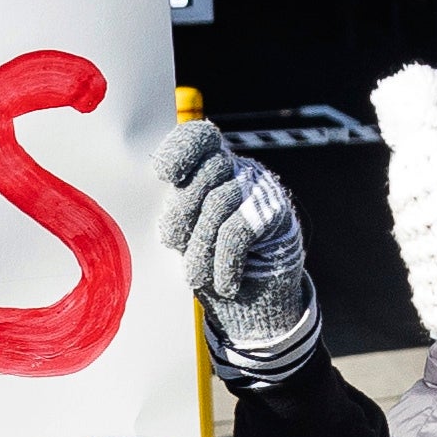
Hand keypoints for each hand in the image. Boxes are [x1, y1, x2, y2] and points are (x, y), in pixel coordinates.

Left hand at [149, 120, 324, 386]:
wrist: (260, 297)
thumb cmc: (212, 262)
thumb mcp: (188, 236)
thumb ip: (176, 218)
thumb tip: (165, 226)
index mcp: (208, 167)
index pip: (197, 139)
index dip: (180, 148)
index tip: (162, 172)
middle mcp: (236, 170)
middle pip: (205, 173)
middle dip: (182, 213)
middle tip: (172, 244)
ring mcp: (258, 189)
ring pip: (219, 204)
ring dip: (200, 248)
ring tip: (194, 278)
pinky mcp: (274, 214)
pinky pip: (239, 230)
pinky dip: (225, 262)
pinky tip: (223, 285)